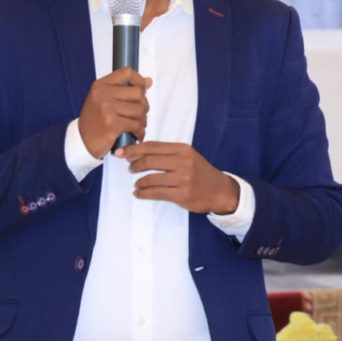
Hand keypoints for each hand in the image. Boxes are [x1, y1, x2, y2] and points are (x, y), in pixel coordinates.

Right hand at [78, 67, 151, 157]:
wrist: (82, 140)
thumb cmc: (95, 119)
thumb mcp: (104, 98)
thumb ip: (125, 89)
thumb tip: (148, 81)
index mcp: (101, 85)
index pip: (127, 72)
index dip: (140, 80)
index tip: (142, 89)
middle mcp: (103, 94)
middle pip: (138, 92)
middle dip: (143, 105)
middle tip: (139, 114)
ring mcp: (107, 108)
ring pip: (140, 109)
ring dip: (142, 120)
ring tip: (137, 125)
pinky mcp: (112, 124)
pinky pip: (136, 125)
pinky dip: (139, 131)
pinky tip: (136, 134)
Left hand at [117, 141, 239, 213]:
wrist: (220, 190)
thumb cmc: (200, 172)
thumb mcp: (187, 156)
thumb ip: (167, 154)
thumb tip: (138, 153)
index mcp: (183, 149)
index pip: (153, 146)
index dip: (134, 149)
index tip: (121, 152)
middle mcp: (183, 162)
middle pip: (150, 160)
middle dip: (134, 164)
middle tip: (130, 169)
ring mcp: (183, 178)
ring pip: (151, 178)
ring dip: (139, 182)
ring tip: (137, 184)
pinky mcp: (182, 194)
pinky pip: (156, 193)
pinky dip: (143, 194)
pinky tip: (139, 194)